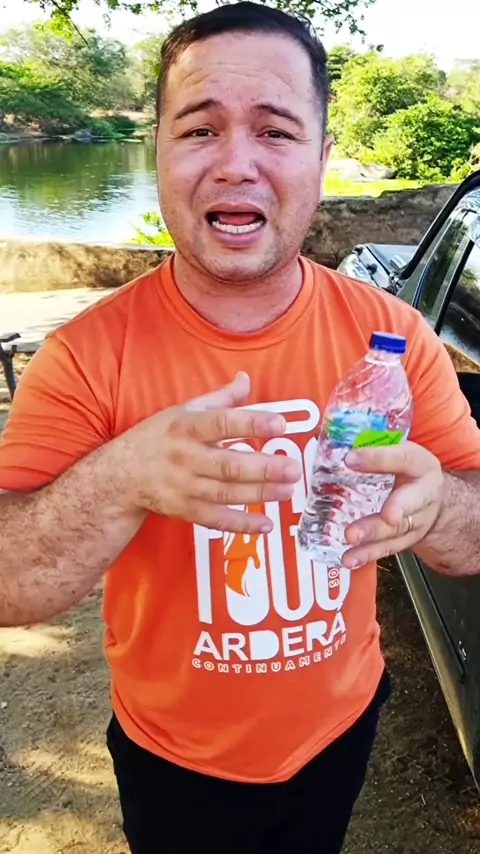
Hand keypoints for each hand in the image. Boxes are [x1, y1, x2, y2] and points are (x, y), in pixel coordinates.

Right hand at [117, 372, 300, 533]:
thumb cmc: (156, 438)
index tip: (279, 423)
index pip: (222, 423)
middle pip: (228, 465)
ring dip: (259, 493)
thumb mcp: (182, 411)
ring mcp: (184, 486)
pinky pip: (216, 519)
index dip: (251, 424)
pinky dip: (241, 524)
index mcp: (186, 427)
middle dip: (263, 468)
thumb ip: (219, 398)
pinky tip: (265, 524)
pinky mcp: (184, 510)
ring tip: (287, 489)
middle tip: (293, 467)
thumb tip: (246, 379)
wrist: (119, 475)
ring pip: (226, 493)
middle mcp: (185, 457)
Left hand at [341, 441, 443, 567]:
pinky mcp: (405, 540)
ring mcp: (416, 521)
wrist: (430, 496)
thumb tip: (330, 442)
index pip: (402, 458)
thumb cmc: (405, 469)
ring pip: (397, 530)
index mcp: (420, 464)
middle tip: (386, 514)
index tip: (350, 459)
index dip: (378, 458)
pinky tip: (349, 559)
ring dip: (373, 536)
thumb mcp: (397, 452)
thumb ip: (371, 448)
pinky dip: (367, 555)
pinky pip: (386, 549)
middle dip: (397, 508)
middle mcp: (424, 494)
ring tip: (351, 538)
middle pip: (411, 502)